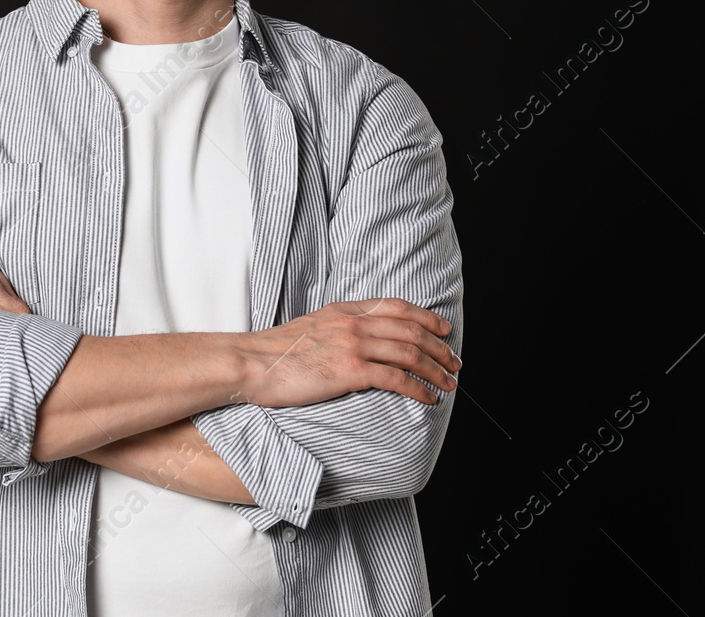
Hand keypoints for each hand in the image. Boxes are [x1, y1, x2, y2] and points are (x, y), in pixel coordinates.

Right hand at [233, 298, 459, 408]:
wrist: (250, 364)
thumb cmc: (274, 354)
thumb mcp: (311, 328)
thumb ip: (337, 330)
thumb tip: (357, 343)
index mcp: (343, 310)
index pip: (396, 307)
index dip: (425, 318)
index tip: (442, 329)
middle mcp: (352, 323)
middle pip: (409, 331)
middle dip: (439, 348)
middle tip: (454, 363)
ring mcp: (351, 345)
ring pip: (408, 354)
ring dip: (435, 370)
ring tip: (449, 383)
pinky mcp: (349, 370)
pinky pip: (395, 378)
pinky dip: (417, 388)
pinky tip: (428, 397)